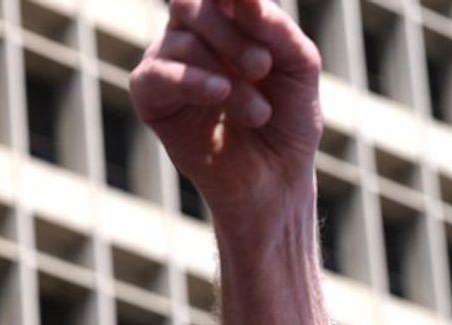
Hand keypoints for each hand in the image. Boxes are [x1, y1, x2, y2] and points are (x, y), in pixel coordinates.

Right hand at [129, 0, 322, 221]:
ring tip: (258, 113)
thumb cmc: (289, 120)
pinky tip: (218, 93)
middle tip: (263, 68)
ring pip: (182, 42)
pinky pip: (156, 75)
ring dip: (228, 76)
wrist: (276, 179)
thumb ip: (276, 27)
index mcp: (229, 19)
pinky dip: (190, 81)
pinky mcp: (151, 98)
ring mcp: (168, 63)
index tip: (247, 1)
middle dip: (233, 35)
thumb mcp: (299, 67)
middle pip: (193, 5)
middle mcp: (193, 34)